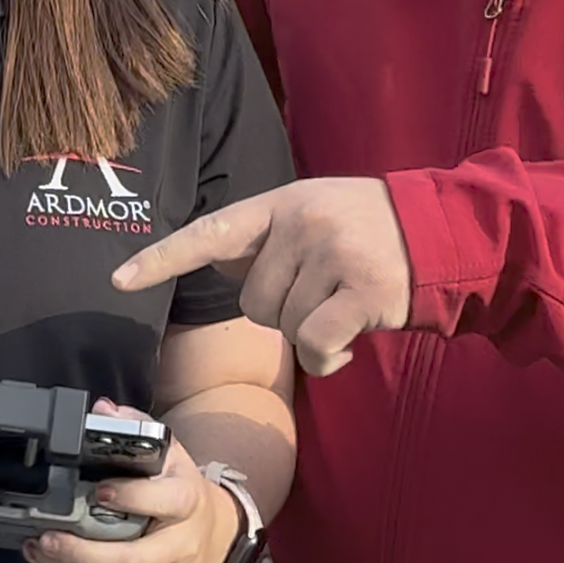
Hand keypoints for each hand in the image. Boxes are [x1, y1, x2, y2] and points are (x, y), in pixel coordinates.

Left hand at [22, 405, 238, 562]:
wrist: (217, 535)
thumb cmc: (182, 489)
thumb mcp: (168, 452)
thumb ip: (135, 428)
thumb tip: (102, 411)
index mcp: (188, 502)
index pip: (164, 501)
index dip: (130, 497)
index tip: (97, 491)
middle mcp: (181, 546)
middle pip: (130, 561)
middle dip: (81, 553)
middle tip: (47, 537)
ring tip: (40, 551)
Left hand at [112, 179, 411, 377]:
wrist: (444, 232)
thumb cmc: (371, 230)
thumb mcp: (314, 211)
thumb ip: (267, 237)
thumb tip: (210, 258)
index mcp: (281, 204)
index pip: (208, 233)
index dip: (162, 260)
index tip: (118, 281)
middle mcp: (302, 224)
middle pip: (252, 302)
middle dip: (282, 311)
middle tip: (323, 292)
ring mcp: (332, 255)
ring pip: (284, 328)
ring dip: (311, 334)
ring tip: (343, 307)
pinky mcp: (361, 292)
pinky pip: (315, 346)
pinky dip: (328, 358)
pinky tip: (350, 341)